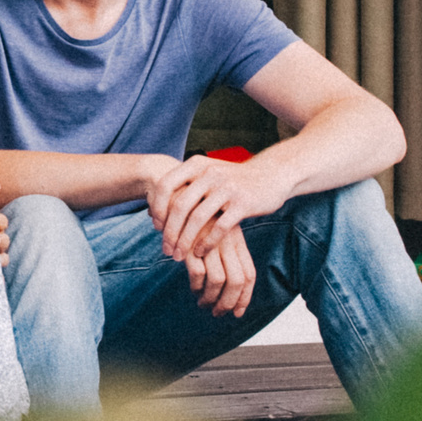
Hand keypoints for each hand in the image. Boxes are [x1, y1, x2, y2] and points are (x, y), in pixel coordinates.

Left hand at [147, 153, 282, 262]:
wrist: (271, 175)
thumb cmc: (232, 180)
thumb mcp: (206, 173)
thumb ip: (183, 187)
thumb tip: (150, 208)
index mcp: (197, 164)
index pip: (166, 185)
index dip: (158, 208)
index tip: (156, 227)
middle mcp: (210, 173)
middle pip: (180, 206)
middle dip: (170, 232)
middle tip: (166, 250)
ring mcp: (227, 188)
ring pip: (198, 218)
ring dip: (185, 241)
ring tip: (179, 256)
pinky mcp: (243, 204)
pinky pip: (219, 228)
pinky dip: (206, 243)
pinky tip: (200, 253)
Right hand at [180, 224, 260, 317]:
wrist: (175, 195)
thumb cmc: (195, 218)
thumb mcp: (217, 232)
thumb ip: (227, 254)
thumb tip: (232, 290)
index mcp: (237, 240)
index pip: (249, 274)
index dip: (245, 297)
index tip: (237, 313)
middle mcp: (227, 242)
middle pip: (237, 281)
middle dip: (228, 303)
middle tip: (218, 313)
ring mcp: (210, 242)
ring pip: (218, 281)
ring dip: (210, 299)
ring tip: (203, 304)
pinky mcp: (191, 244)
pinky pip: (198, 274)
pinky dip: (196, 286)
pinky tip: (193, 289)